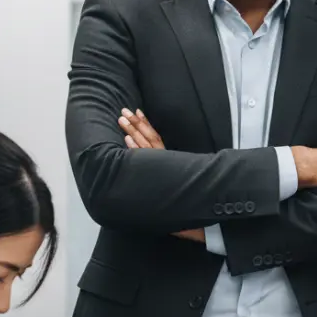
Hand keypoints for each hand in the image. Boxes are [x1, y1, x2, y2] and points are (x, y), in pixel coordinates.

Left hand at [117, 109, 201, 242]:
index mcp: (167, 156)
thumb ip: (165, 164)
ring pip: (144, 145)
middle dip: (135, 123)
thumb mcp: (173, 171)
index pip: (155, 136)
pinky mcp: (155, 174)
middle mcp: (163, 158)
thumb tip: (156, 155)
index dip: (146, 123)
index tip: (137, 111)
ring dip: (132, 131)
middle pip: (148, 136)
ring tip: (122, 119)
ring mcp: (159, 165)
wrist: (194, 206)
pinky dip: (135, 149)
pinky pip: (144, 159)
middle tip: (123, 110)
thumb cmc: (182, 190)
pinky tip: (126, 140)